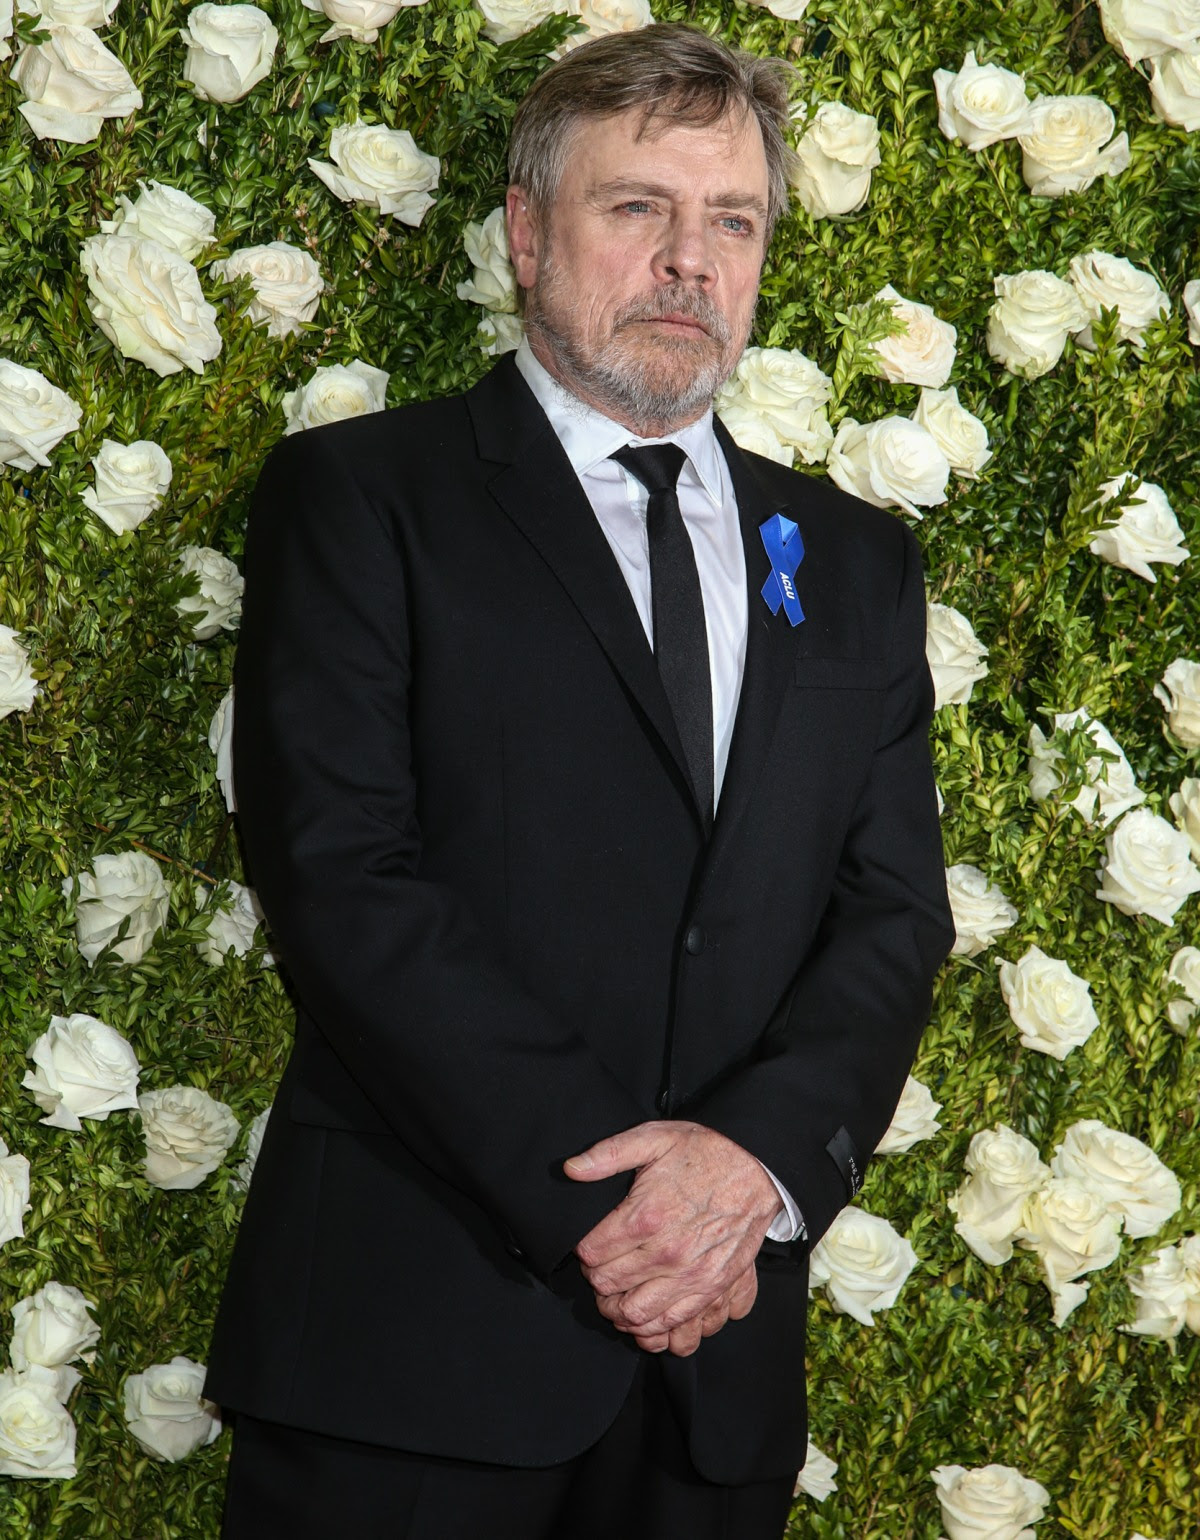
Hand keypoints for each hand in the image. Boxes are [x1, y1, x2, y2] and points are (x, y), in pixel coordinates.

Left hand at [564, 1121, 780, 1348]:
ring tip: (616, 1295)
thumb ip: (608, 1153)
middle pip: (608, 1286)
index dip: (583, 1250)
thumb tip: (571, 1168)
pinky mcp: (712, 1288)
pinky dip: (651, 1329)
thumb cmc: (704, 1151)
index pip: (592, 1253)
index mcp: (646, 1216)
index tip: (589, 1245)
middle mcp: (666, 1252)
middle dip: (595, 1281)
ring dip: (617, 1309)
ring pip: (635, 1314)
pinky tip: (644, 1314)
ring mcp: (691, 1275)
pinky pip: (673, 1325)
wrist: (758, 1167)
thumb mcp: (654, 1137)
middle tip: (599, 1270)